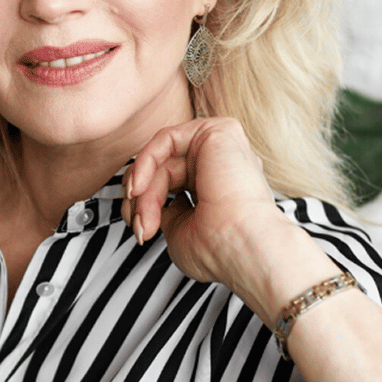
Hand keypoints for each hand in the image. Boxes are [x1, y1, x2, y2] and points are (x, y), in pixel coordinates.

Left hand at [121, 117, 286, 284]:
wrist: (244, 247)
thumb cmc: (220, 250)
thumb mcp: (180, 232)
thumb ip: (166, 212)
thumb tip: (148, 204)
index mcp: (218, 185)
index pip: (170, 183)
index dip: (145, 205)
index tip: (140, 232)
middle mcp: (221, 164)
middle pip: (163, 169)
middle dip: (140, 199)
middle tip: (139, 227)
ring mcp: (221, 147)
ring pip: (163, 156)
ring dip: (143, 188)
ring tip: (142, 216)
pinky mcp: (217, 132)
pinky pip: (166, 139)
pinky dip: (145, 162)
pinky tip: (138, 187)